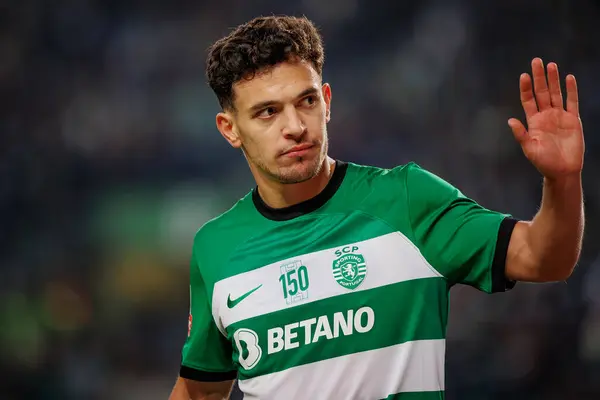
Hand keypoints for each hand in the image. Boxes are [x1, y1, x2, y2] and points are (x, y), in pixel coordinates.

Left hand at [508, 58, 583, 179]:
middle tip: (536, 61)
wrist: (563, 171)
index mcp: (534, 121)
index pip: (528, 100)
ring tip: (551, 65)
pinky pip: (572, 102)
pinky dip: (571, 90)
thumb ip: (521, 134)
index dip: (526, 88)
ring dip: (554, 80)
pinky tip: (569, 78)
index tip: (524, 75)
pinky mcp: (573, 120)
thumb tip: (510, 121)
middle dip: (539, 77)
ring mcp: (560, 116)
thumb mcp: (529, 149)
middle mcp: (546, 116)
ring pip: (556, 94)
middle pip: (542, 92)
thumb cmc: (543, 162)